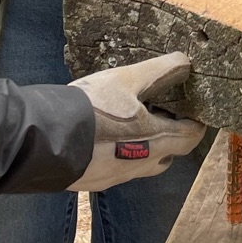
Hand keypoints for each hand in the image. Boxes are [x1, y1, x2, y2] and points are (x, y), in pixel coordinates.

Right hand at [67, 54, 203, 192]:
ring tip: (130, 120)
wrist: (44, 140)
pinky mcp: (95, 180)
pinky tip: (103, 135)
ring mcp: (116, 176)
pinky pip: (117, 168)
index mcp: (154, 141)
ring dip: (144, 145)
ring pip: (142, 163)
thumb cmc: (90, 109)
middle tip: (161, 112)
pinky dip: (119, 152)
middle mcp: (140, 164)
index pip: (190, 137)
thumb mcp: (126, 80)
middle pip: (168, 155)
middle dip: (170, 136)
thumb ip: (158, 71)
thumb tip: (185, 62)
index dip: (196, 123)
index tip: (194, 111)